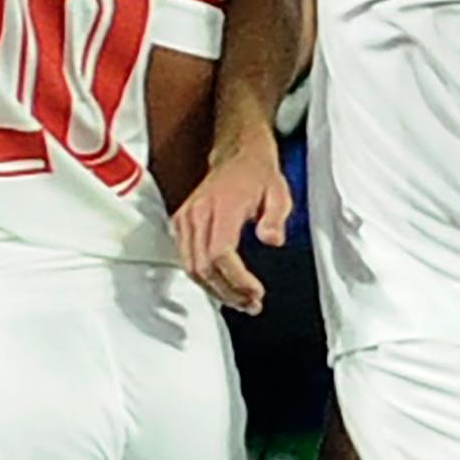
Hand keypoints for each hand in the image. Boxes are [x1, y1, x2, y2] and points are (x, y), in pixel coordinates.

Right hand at [173, 132, 292, 312]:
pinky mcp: (181, 224)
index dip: (237, 280)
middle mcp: (197, 214)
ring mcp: (185, 219)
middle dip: (228, 292)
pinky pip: (186, 259)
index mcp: (221, 206)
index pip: (220, 253)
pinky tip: (223, 286)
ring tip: (240, 300)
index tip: (256, 292)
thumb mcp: (279, 192)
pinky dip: (204, 278)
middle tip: (251, 304)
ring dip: (215, 290)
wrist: (236, 154)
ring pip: (192, 267)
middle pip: (203, 267)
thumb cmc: (257, 173)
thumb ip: (276, 217)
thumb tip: (272, 240)